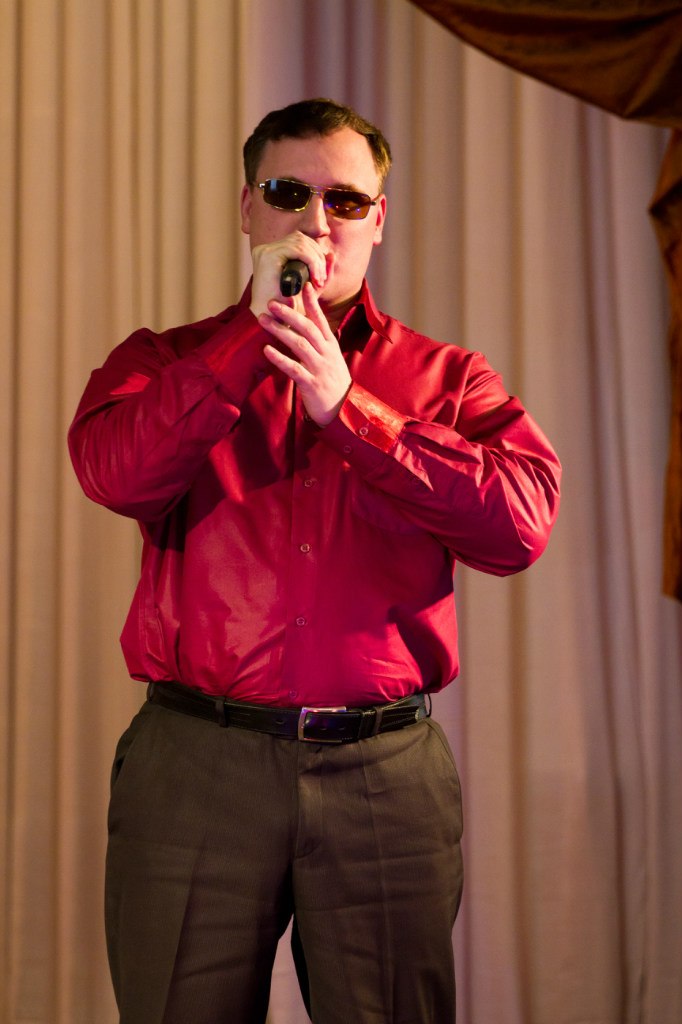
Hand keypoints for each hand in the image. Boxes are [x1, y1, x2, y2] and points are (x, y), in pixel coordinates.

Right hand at [249, 232, 328, 320]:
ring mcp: (265, 251)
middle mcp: (266, 249)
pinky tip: (315, 278)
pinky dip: (311, 262)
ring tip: (319, 280)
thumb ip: (320, 273)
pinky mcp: (269, 256)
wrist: (273, 323)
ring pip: (300, 242)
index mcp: (271, 253)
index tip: (321, 276)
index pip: (298, 241)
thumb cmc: (288, 309)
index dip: (314, 254)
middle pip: (300, 238)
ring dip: (316, 260)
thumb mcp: (308, 288)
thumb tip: (331, 254)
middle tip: (321, 279)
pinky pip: (297, 250)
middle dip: (317, 256)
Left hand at [258, 283, 350, 425]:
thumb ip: (318, 343)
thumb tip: (304, 327)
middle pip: (308, 328)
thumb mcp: (330, 359)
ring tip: (263, 320)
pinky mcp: (312, 385)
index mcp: (330, 346)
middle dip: (290, 314)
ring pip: (300, 345)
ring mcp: (320, 369)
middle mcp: (326, 355)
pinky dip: (280, 359)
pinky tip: (266, 350)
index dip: (311, 303)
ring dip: (280, 331)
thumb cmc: (332, 383)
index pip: (320, 320)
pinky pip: (294, 369)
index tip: (302, 286)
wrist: (344, 412)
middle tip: (272, 303)